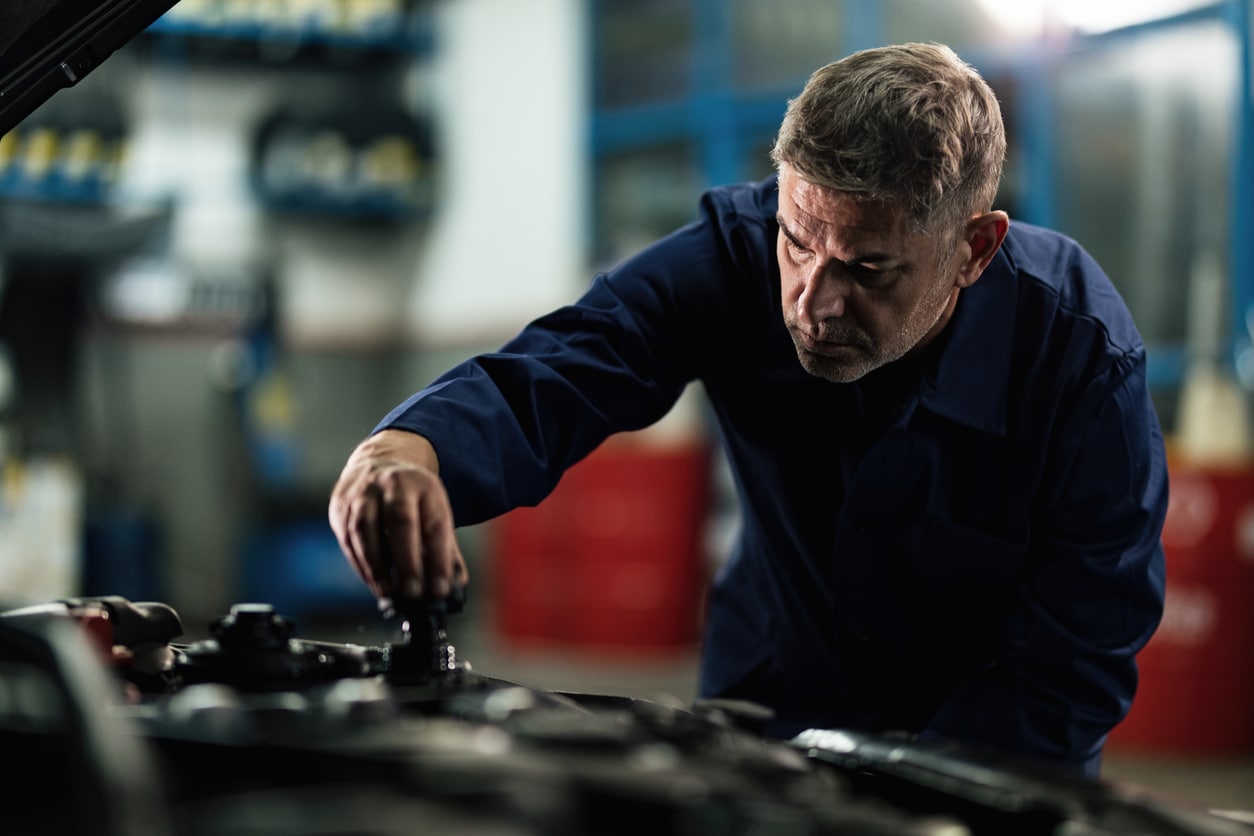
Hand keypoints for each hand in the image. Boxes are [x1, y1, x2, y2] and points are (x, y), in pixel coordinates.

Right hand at [328, 429, 468, 601]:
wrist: (378, 462)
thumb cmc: (411, 498)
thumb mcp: (434, 512)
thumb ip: (446, 549)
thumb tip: (456, 584)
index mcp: (425, 486)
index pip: (435, 525)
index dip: (439, 560)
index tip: (441, 589)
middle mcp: (393, 483)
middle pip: (400, 521)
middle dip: (407, 561)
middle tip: (412, 593)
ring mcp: (363, 492)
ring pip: (365, 530)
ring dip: (377, 567)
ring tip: (388, 592)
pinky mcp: (341, 504)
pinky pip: (348, 538)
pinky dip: (360, 564)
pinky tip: (372, 580)